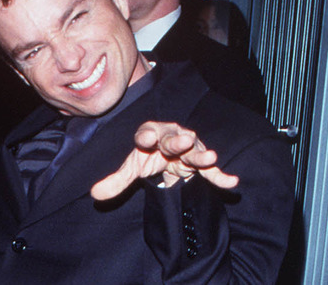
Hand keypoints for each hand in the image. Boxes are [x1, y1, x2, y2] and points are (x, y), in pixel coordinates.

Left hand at [90, 121, 238, 200]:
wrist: (168, 156)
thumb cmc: (149, 155)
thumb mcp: (133, 167)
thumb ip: (117, 179)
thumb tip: (95, 194)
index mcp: (151, 134)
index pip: (147, 133)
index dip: (146, 135)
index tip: (145, 138)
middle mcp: (172, 138)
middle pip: (173, 139)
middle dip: (177, 141)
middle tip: (183, 140)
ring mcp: (188, 150)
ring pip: (195, 152)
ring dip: (201, 155)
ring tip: (211, 157)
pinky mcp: (201, 164)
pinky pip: (211, 171)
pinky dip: (220, 176)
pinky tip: (232, 182)